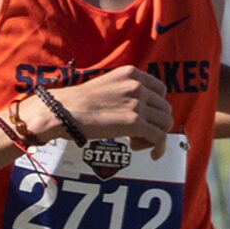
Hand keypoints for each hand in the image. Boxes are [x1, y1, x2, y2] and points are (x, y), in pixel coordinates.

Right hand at [36, 67, 173, 151]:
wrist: (64, 111)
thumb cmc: (79, 102)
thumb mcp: (108, 85)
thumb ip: (126, 91)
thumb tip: (139, 110)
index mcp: (132, 74)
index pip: (161, 90)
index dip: (156, 107)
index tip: (147, 117)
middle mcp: (137, 86)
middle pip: (165, 108)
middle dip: (155, 123)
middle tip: (139, 133)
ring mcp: (137, 104)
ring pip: (165, 123)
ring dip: (155, 136)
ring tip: (137, 142)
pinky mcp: (135, 122)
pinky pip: (159, 137)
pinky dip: (159, 148)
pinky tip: (153, 154)